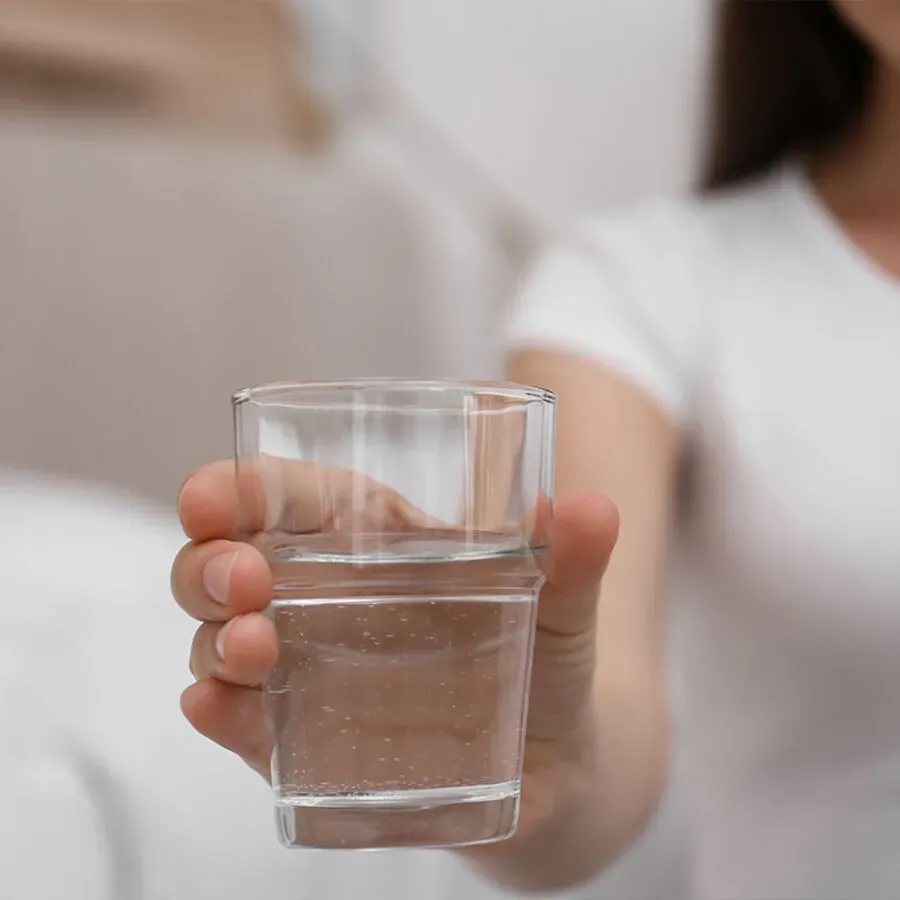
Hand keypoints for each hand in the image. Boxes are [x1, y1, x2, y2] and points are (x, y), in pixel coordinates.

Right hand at [172, 461, 617, 846]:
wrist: (551, 761)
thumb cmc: (542, 658)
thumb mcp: (561, 606)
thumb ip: (575, 562)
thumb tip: (594, 507)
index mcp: (373, 541)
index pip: (286, 497)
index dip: (236, 490)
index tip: (208, 498)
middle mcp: (324, 597)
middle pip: (226, 563)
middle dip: (210, 563)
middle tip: (243, 581)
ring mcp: (307, 669)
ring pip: (218, 639)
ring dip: (212, 639)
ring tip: (250, 645)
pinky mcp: (306, 738)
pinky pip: (244, 722)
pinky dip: (216, 713)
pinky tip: (214, 708)